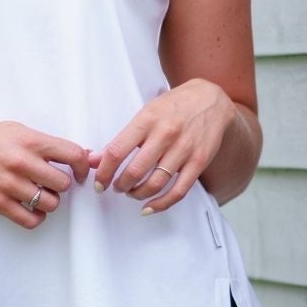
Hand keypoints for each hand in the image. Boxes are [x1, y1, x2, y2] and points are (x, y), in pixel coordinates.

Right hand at [0, 120, 92, 228]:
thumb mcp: (20, 131)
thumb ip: (49, 144)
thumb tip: (83, 155)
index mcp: (30, 141)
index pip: (73, 155)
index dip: (83, 166)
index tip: (80, 173)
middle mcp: (21, 162)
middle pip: (63, 184)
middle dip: (61, 185)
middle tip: (52, 182)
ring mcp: (9, 184)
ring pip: (50, 203)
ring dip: (49, 201)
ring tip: (40, 194)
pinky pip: (30, 220)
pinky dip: (37, 217)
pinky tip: (33, 209)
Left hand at [86, 80, 235, 212]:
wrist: (211, 99)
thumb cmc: (174, 106)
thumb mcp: (145, 114)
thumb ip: (121, 138)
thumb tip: (94, 159)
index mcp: (147, 120)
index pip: (117, 151)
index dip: (104, 172)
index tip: (99, 182)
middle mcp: (165, 134)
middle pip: (135, 171)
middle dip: (120, 186)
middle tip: (116, 187)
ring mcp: (184, 149)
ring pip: (155, 183)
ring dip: (138, 194)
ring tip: (131, 193)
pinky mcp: (199, 162)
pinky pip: (179, 191)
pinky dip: (161, 204)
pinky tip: (149, 207)